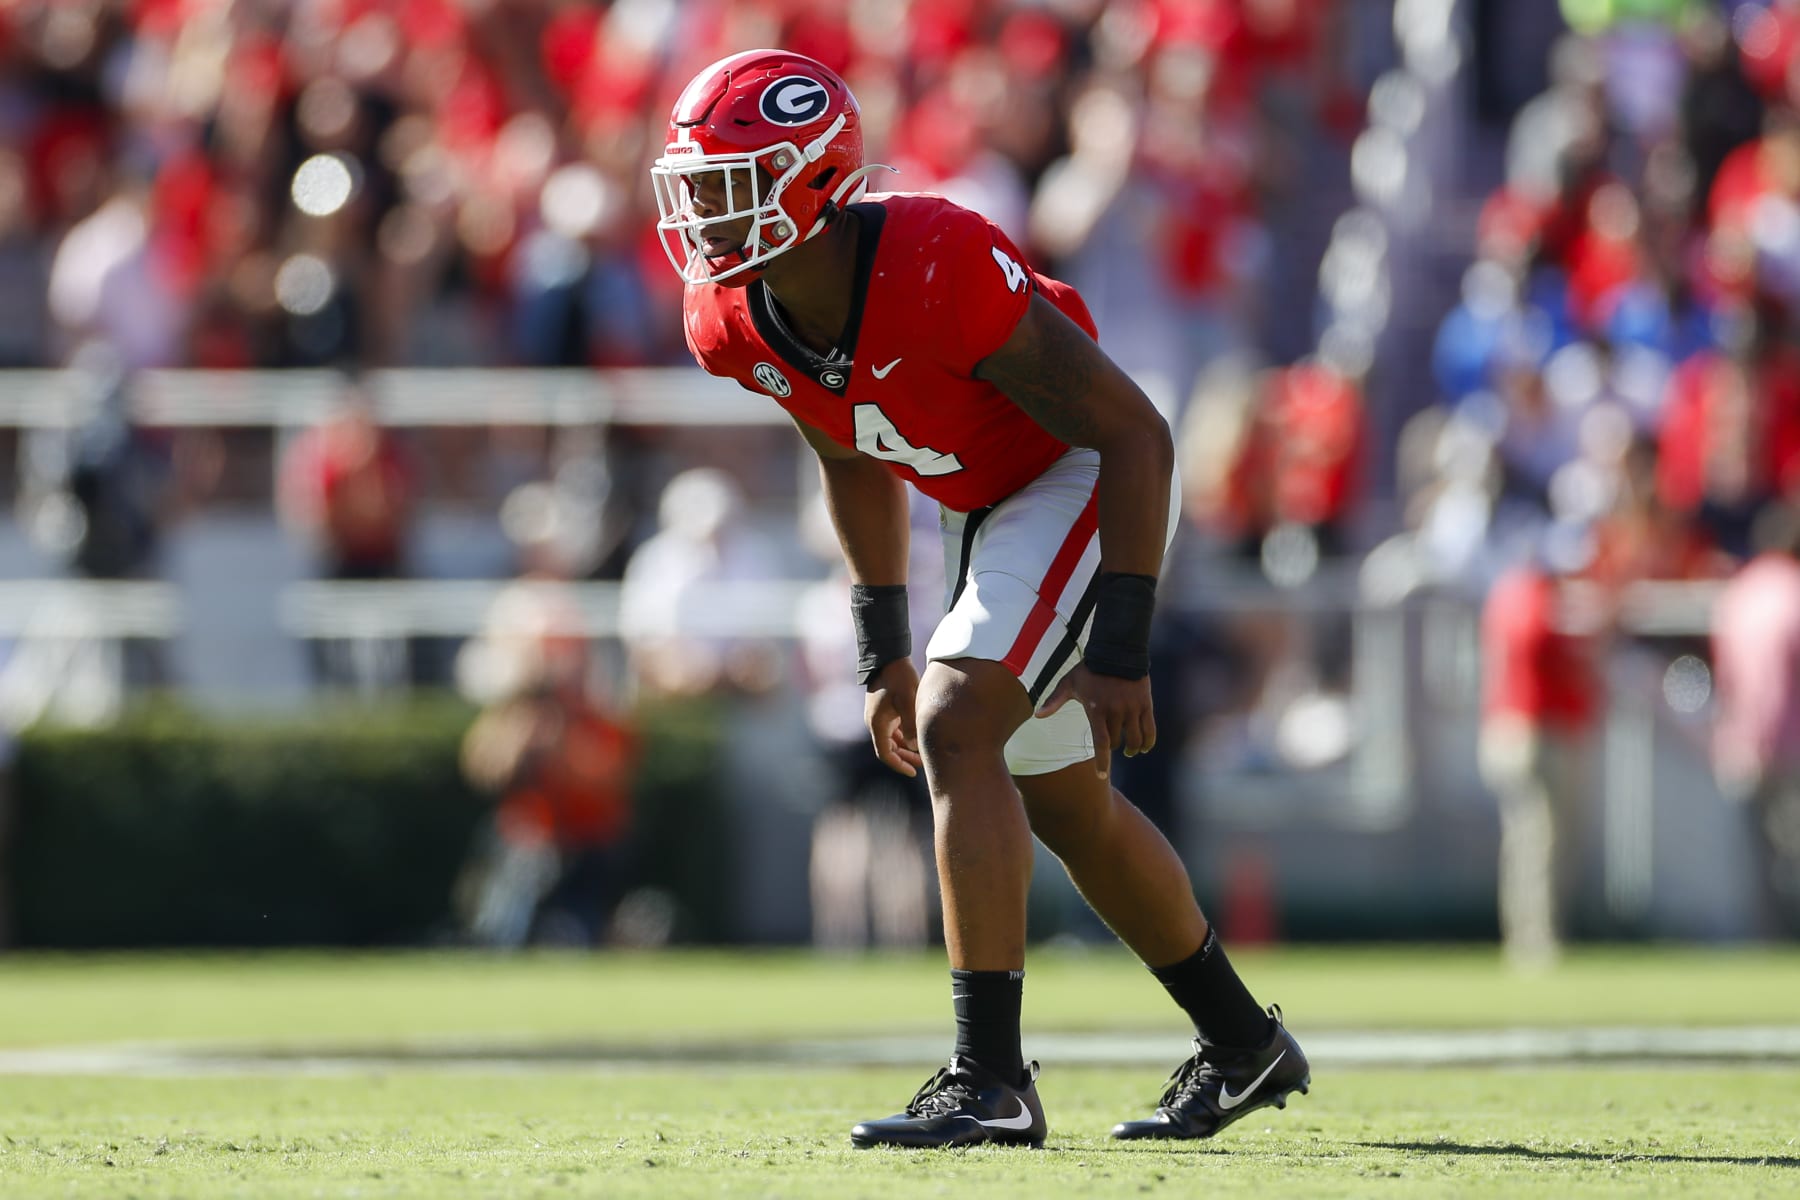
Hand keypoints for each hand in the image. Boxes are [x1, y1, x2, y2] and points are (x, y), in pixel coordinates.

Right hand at [864, 657, 922, 777]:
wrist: (888, 657)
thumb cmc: (899, 678)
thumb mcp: (907, 701)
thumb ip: (911, 725)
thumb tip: (915, 747)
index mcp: (877, 724)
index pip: (885, 754)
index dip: (899, 765)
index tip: (913, 772)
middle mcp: (875, 722)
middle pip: (888, 749)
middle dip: (904, 759)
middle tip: (921, 766)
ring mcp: (878, 715)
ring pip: (891, 739)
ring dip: (904, 748)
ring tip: (921, 753)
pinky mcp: (884, 708)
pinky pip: (893, 729)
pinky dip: (903, 736)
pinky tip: (916, 736)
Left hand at [1035, 663, 1154, 777]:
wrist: (1117, 651)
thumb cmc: (1090, 669)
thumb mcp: (1069, 683)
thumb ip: (1055, 701)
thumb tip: (1037, 716)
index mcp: (1096, 710)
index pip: (1101, 743)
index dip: (1102, 762)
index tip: (1101, 776)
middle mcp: (1116, 712)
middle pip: (1117, 742)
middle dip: (1113, 747)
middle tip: (1112, 745)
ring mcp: (1133, 708)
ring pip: (1135, 739)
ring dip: (1133, 749)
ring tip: (1130, 751)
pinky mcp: (1146, 704)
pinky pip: (1150, 730)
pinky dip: (1148, 742)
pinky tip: (1144, 747)